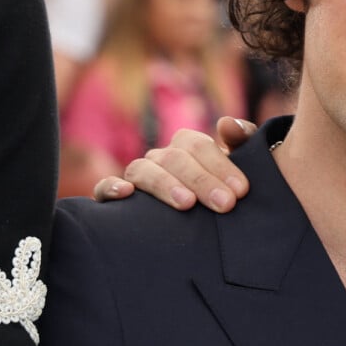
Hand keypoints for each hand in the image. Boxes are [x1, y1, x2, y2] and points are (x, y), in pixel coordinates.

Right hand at [93, 117, 254, 211]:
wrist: (206, 222)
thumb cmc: (226, 191)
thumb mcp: (241, 167)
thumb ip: (243, 140)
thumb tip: (226, 123)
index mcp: (187, 146)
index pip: (199, 145)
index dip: (221, 166)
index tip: (241, 191)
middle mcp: (160, 158)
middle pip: (175, 158)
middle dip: (202, 180)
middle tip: (226, 204)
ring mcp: (137, 176)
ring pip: (143, 170)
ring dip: (165, 184)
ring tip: (187, 204)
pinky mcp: (114, 199)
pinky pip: (103, 188)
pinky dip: (111, 187)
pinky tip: (126, 193)